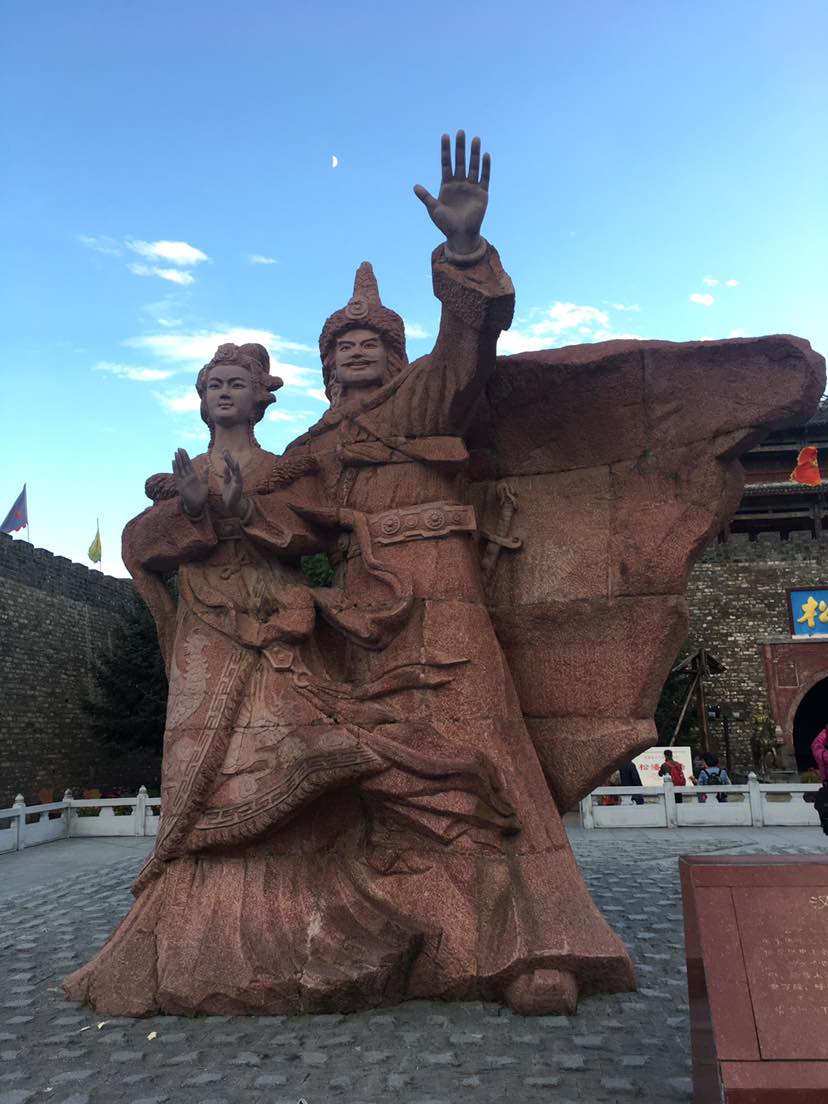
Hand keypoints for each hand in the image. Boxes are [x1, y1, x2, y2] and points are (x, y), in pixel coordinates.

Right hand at [172, 449, 207, 517]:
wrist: (197, 505)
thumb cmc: (201, 496)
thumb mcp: (205, 484)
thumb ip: (205, 475)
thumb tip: (207, 466)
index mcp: (193, 476)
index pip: (189, 464)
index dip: (186, 457)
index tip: (183, 450)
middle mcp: (187, 477)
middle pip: (183, 465)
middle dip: (181, 456)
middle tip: (179, 448)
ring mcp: (183, 480)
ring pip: (180, 468)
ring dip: (178, 461)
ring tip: (175, 453)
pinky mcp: (180, 485)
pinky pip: (177, 475)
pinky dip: (175, 468)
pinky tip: (173, 462)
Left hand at [221, 450, 248, 518]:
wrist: (233, 505)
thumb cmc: (230, 495)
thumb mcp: (226, 483)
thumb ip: (226, 475)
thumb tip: (225, 466)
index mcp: (232, 476)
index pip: (229, 465)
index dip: (227, 458)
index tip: (224, 450)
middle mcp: (236, 477)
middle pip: (232, 465)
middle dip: (228, 457)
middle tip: (224, 449)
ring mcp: (238, 480)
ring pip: (234, 469)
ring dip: (230, 461)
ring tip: (227, 454)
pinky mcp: (238, 484)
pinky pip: (237, 475)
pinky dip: (237, 469)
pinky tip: (236, 463)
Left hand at [414, 130, 489, 257]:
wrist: (460, 236)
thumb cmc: (445, 225)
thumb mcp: (434, 210)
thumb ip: (426, 197)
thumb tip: (415, 187)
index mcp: (447, 185)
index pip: (446, 164)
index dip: (446, 151)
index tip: (445, 136)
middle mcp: (459, 183)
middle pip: (460, 161)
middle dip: (460, 147)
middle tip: (461, 132)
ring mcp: (471, 187)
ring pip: (473, 166)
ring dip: (474, 153)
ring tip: (475, 139)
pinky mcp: (482, 193)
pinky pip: (484, 177)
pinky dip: (485, 167)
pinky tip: (485, 155)